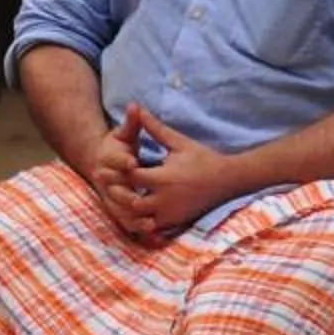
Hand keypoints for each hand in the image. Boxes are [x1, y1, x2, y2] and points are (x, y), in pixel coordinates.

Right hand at [79, 117, 148, 233]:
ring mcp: (113, 198)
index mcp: (109, 160)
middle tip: (142, 197)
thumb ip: (131, 122)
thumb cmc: (115, 148)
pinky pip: (129, 223)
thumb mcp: (123, 134)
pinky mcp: (120, 211)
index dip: (123, 161)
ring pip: (122, 209)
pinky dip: (140, 229)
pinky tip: (155, 235)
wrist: (99, 165)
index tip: (133, 162)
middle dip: (127, 193)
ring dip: (134, 216)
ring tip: (151, 223)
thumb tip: (135, 105)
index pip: (115, 161)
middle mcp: (108, 182)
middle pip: (116, 189)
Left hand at [114, 105, 235, 243]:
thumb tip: (138, 108)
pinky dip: (141, 219)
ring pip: (139, 217)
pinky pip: (151, 226)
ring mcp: (170, 213)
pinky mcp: (175, 222)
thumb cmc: (202, 158)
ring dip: (128, 208)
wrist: (227, 180)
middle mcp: (165, 199)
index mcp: (164, 177)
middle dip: (119, 192)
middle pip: (131, 200)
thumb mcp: (178, 142)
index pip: (131, 176)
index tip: (106, 164)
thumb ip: (156, 128)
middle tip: (108, 183)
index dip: (117, 170)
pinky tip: (136, 208)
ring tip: (121, 195)